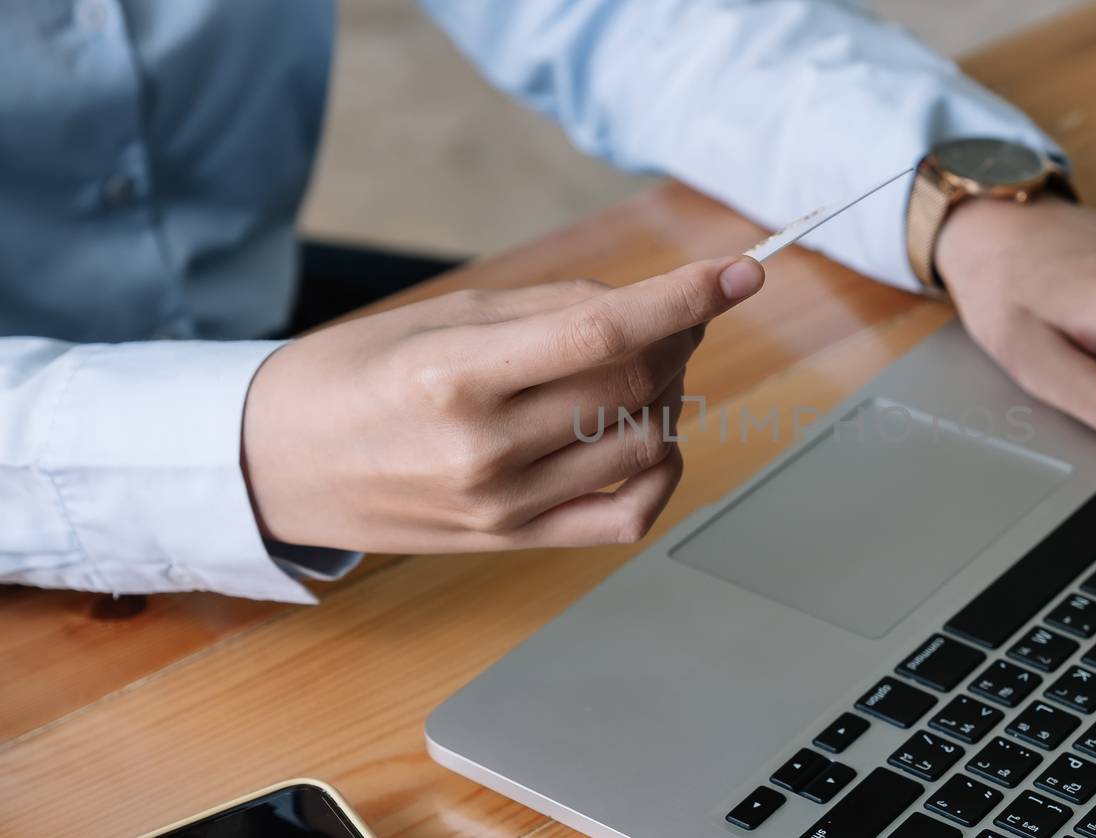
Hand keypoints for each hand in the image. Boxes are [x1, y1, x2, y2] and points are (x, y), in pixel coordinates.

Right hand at [241, 256, 765, 552]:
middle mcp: (484, 449)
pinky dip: (660, 471)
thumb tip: (653, 306)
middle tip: (674, 315)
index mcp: (455, 376)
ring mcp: (503, 507)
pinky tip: (643, 436)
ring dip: (669, 396)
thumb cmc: (352, 375)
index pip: (603, 332)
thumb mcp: (440, 315)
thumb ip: (552, 308)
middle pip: (635, 386)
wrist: (276, 465)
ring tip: (638, 371)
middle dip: (678, 338)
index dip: (685, 298)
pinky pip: (628, 516)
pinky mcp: (514, 543)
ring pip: (645, 445)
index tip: (740, 273)